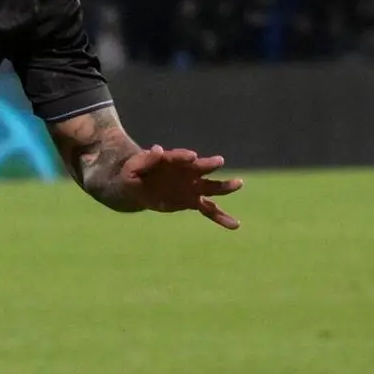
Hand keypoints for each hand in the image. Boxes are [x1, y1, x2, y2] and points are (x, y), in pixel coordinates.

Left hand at [119, 145, 243, 227]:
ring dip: (225, 186)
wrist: (137, 187)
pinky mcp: (192, 201)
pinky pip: (209, 210)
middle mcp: (187, 172)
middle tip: (219, 161)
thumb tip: (158, 149)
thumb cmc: (135, 173)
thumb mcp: (134, 167)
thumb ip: (147, 160)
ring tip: (239, 183)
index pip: (180, 156)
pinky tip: (235, 225)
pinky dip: (221, 217)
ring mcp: (192, 187)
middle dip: (209, 165)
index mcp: (172, 160)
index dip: (185, 156)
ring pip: (212, 187)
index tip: (192, 156)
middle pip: (201, 168)